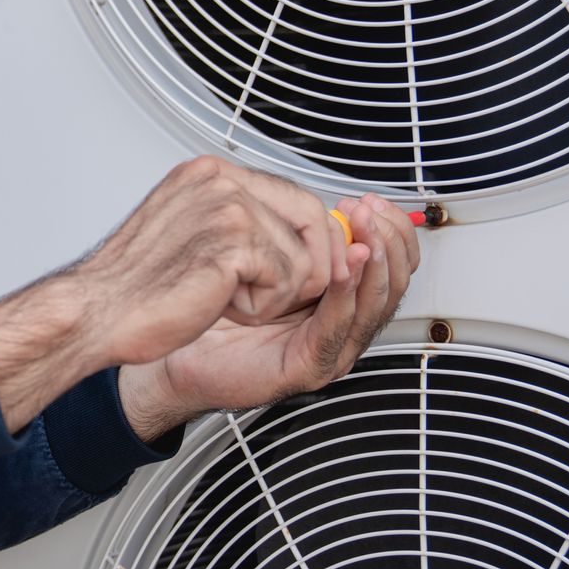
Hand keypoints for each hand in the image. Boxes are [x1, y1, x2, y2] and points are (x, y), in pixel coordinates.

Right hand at [0, 156, 343, 433]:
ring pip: (304, 257)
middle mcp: (220, 180)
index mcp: (208, 174)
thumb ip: (241, 222)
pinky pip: (286, 281)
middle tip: (272, 295)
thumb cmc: (134, 287)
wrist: (96, 312)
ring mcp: (227, 206)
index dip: (312, 239)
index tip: (313, 269)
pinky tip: (218, 304)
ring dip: (274, 293)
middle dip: (311, 266)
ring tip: (224, 297)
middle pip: (312, 218)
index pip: (294, 194)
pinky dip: (260, 307)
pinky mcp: (233, 241)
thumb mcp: (192, 235)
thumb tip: (298, 234)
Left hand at [118, 193, 420, 440]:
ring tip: (362, 236)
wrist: (176, 349)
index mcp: (336, 296)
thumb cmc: (214, 303)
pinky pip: (336, 328)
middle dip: (386, 241)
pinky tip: (337, 273)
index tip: (371, 201)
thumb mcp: (265, 254)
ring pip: (373, 306)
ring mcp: (329, 347)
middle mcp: (339, 322)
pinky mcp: (309, 366)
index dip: (391, 230)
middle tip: (368, 214)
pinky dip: (342, 298)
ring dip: (371, 266)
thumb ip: (297, 234)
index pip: (390, 262)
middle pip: (392, 282)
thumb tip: (328, 202)